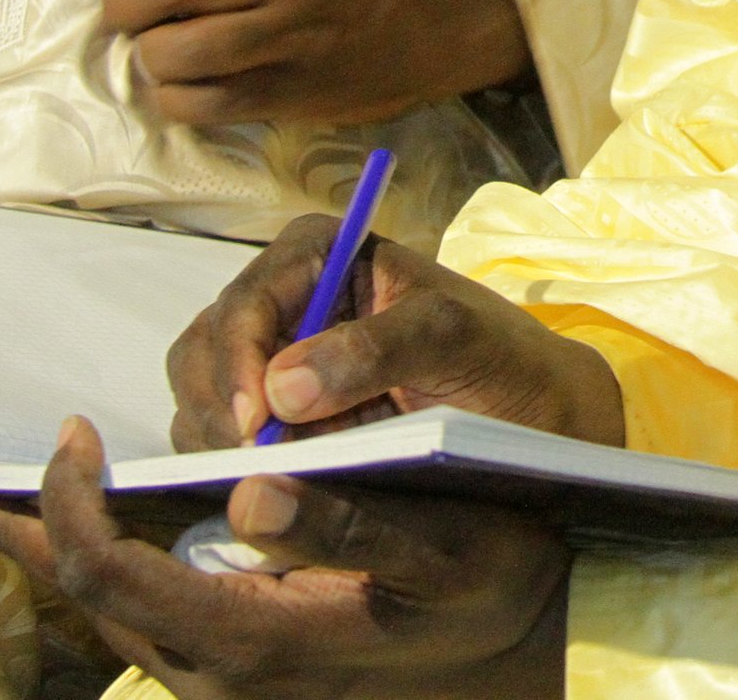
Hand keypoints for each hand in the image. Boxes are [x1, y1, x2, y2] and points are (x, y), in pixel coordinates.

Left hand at [0, 418, 569, 699]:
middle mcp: (226, 668)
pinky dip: (98, 570)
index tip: (73, 438)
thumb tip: (253, 495)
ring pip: (111, 614)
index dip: (76, 511)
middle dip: (31, 542)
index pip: (119, 578)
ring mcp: (226, 671)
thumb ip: (350, 521)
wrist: (522, 634)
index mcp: (260, 638)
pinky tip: (78, 538)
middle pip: (94, 604)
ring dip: (54, 559)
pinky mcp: (237, 656)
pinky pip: (141, 613)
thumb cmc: (490, 572)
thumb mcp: (443, 546)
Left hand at [78, 0, 529, 126]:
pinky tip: (180, 84)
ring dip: (145, 52)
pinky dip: (172, 97)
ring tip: (154, 46)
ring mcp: (289, 38)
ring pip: (173, 53)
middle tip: (115, 8)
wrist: (458, 9)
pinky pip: (205, 104)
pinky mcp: (295, 92)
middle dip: (116, 2)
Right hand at [167, 212, 623, 451]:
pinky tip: (271, 485)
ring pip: (204, 396)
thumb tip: (281, 389)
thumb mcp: (455, 340)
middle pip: (207, 348)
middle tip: (254, 465)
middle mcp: (286, 298)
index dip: (237, 361)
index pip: (247, 301)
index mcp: (320, 253)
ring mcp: (274, 357)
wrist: (533, 415)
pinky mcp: (275, 414)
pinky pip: (222, 436)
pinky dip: (233, 464)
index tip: (254, 424)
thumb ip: (377, 349)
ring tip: (269, 477)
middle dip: (221, 408)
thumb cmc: (504, 360)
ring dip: (221, 441)